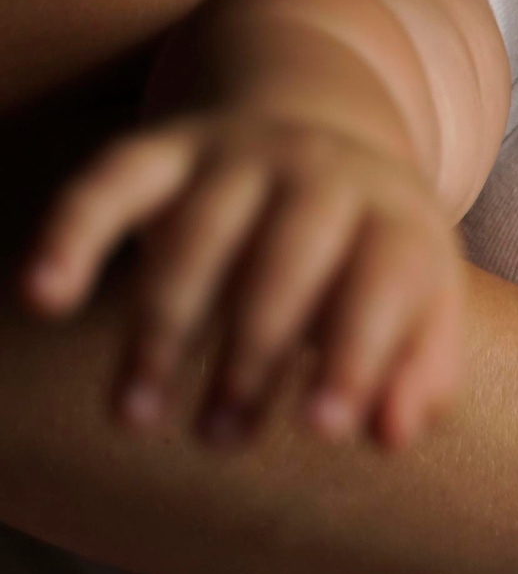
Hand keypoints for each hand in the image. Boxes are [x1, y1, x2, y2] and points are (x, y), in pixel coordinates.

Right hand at [19, 110, 464, 447]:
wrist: (325, 132)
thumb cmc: (370, 258)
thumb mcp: (420, 304)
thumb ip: (419, 371)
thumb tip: (392, 437)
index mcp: (397, 216)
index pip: (383, 283)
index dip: (355, 354)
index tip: (320, 430)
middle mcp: (323, 173)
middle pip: (285, 263)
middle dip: (251, 356)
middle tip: (217, 440)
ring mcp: (242, 153)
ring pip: (196, 236)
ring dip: (162, 328)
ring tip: (135, 417)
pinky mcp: (166, 146)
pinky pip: (110, 181)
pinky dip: (71, 234)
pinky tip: (42, 296)